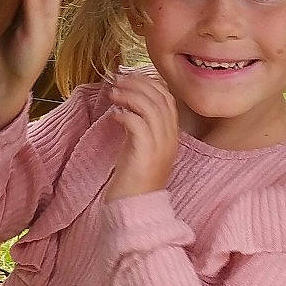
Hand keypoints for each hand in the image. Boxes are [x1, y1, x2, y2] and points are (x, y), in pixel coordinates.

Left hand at [106, 68, 178, 199]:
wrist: (134, 208)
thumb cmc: (133, 178)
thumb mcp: (141, 146)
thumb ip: (140, 125)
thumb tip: (126, 102)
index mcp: (172, 135)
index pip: (168, 98)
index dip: (149, 82)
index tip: (129, 77)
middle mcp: (170, 139)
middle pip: (160, 98)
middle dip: (137, 83)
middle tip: (118, 80)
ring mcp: (160, 146)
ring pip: (150, 107)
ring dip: (129, 95)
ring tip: (113, 94)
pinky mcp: (145, 154)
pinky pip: (138, 124)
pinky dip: (125, 114)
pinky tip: (114, 115)